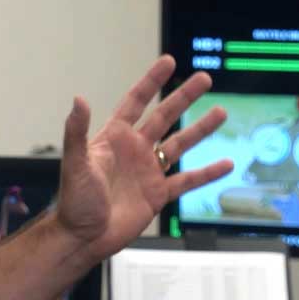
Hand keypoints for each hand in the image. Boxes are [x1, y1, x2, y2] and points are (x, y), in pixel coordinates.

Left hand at [54, 56, 231, 258]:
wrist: (84, 237)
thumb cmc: (74, 201)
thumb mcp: (74, 163)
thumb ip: (77, 131)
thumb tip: (79, 99)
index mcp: (114, 138)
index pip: (136, 102)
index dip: (151, 81)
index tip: (168, 62)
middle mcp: (134, 150)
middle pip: (164, 116)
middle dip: (184, 97)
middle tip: (204, 79)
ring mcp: (148, 171)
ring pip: (180, 144)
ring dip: (200, 129)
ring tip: (220, 112)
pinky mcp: (158, 194)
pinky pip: (187, 181)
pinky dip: (207, 173)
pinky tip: (225, 164)